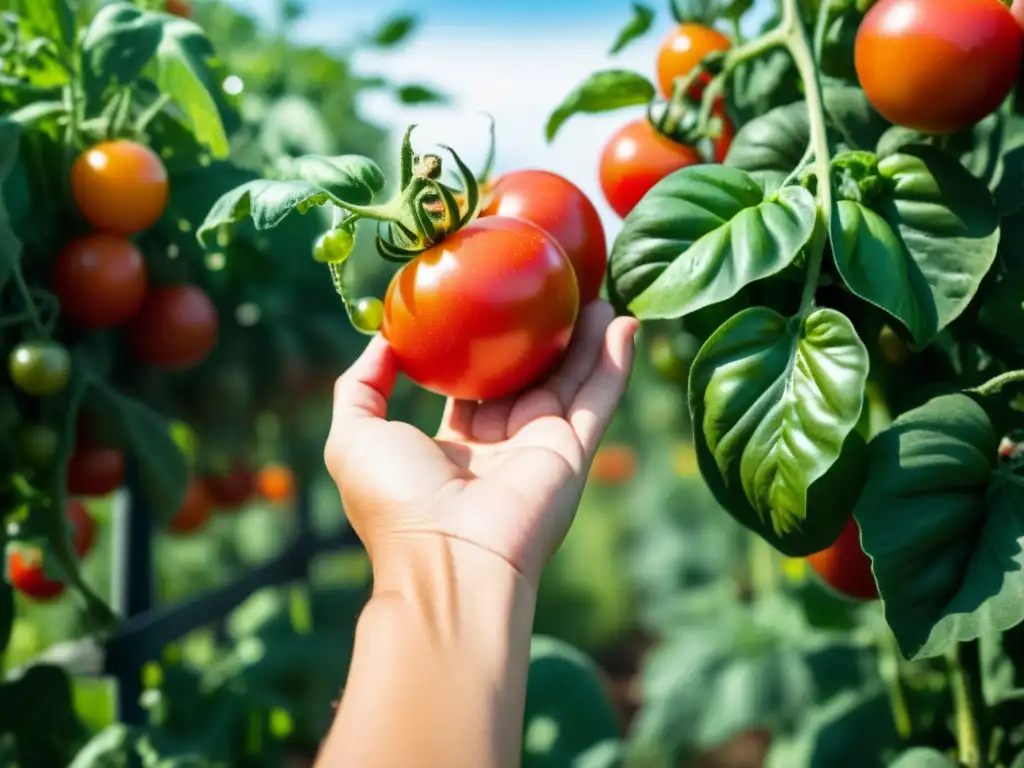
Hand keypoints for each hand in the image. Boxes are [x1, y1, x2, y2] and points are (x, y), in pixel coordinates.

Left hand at [324, 301, 638, 586]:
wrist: (447, 557)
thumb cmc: (396, 498)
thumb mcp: (354, 435)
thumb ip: (361, 384)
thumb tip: (385, 338)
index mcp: (455, 445)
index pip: (475, 384)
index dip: (485, 344)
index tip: (492, 301)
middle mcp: (502, 445)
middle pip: (529, 376)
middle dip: (542, 334)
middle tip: (552, 288)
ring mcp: (541, 448)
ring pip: (570, 380)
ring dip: (585, 337)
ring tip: (596, 290)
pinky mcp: (573, 451)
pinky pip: (599, 398)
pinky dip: (614, 362)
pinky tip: (625, 322)